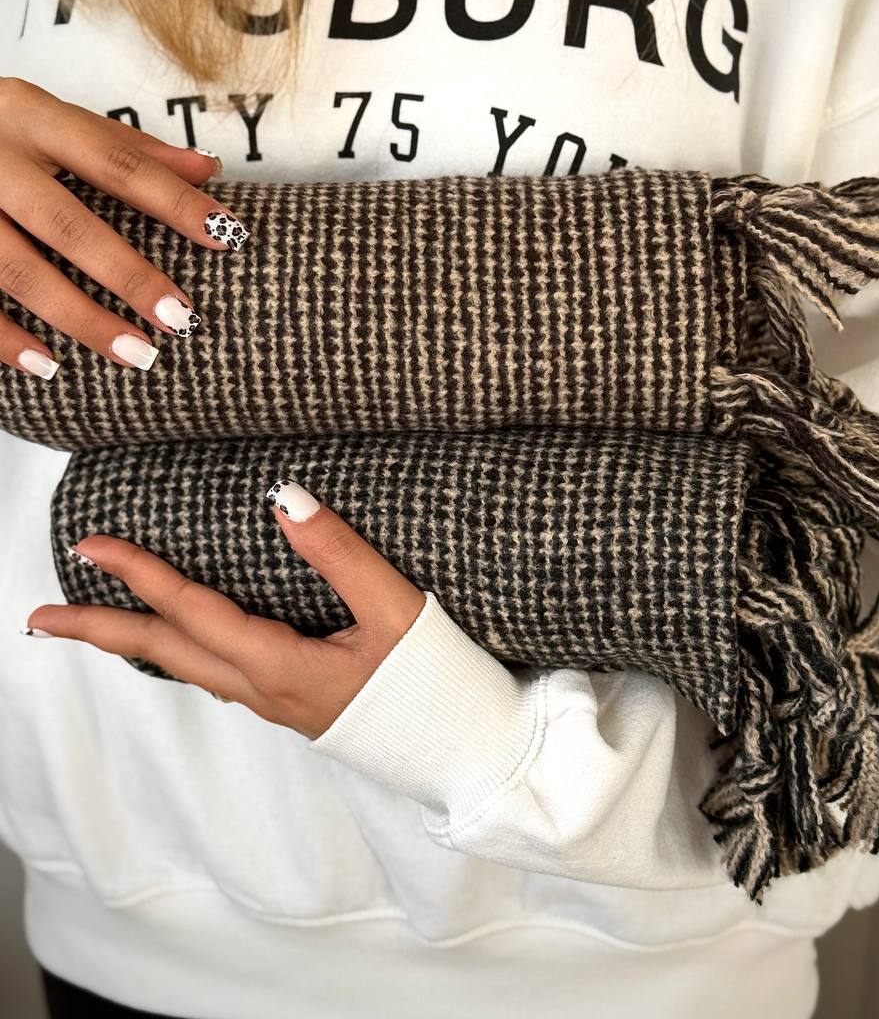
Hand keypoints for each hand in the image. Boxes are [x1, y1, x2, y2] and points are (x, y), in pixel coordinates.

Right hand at [0, 77, 248, 378]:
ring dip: (78, 318)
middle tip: (182, 320)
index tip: (228, 235)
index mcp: (32, 116)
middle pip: (66, 222)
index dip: (174, 200)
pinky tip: (47, 365)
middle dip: (127, 275)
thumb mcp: (51, 118)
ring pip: (16, 268)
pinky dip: (4, 337)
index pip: (117, 161)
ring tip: (136, 356)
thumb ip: (126, 146)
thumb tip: (209, 169)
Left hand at [22, 481, 427, 739]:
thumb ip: (339, 553)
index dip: (139, 574)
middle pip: (164, 654)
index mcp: (280, 665)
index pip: (191, 611)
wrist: (465, 751)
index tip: (91, 545)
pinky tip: (184, 643)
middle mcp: (264, 689)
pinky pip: (215, 674)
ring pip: (185, 668)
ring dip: (133, 643)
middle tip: (39, 617)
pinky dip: (178, 653)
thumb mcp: (396, 609)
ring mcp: (275, 703)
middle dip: (99, 632)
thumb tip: (283, 498)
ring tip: (97, 625)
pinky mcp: (293, 704)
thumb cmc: (435, 682)